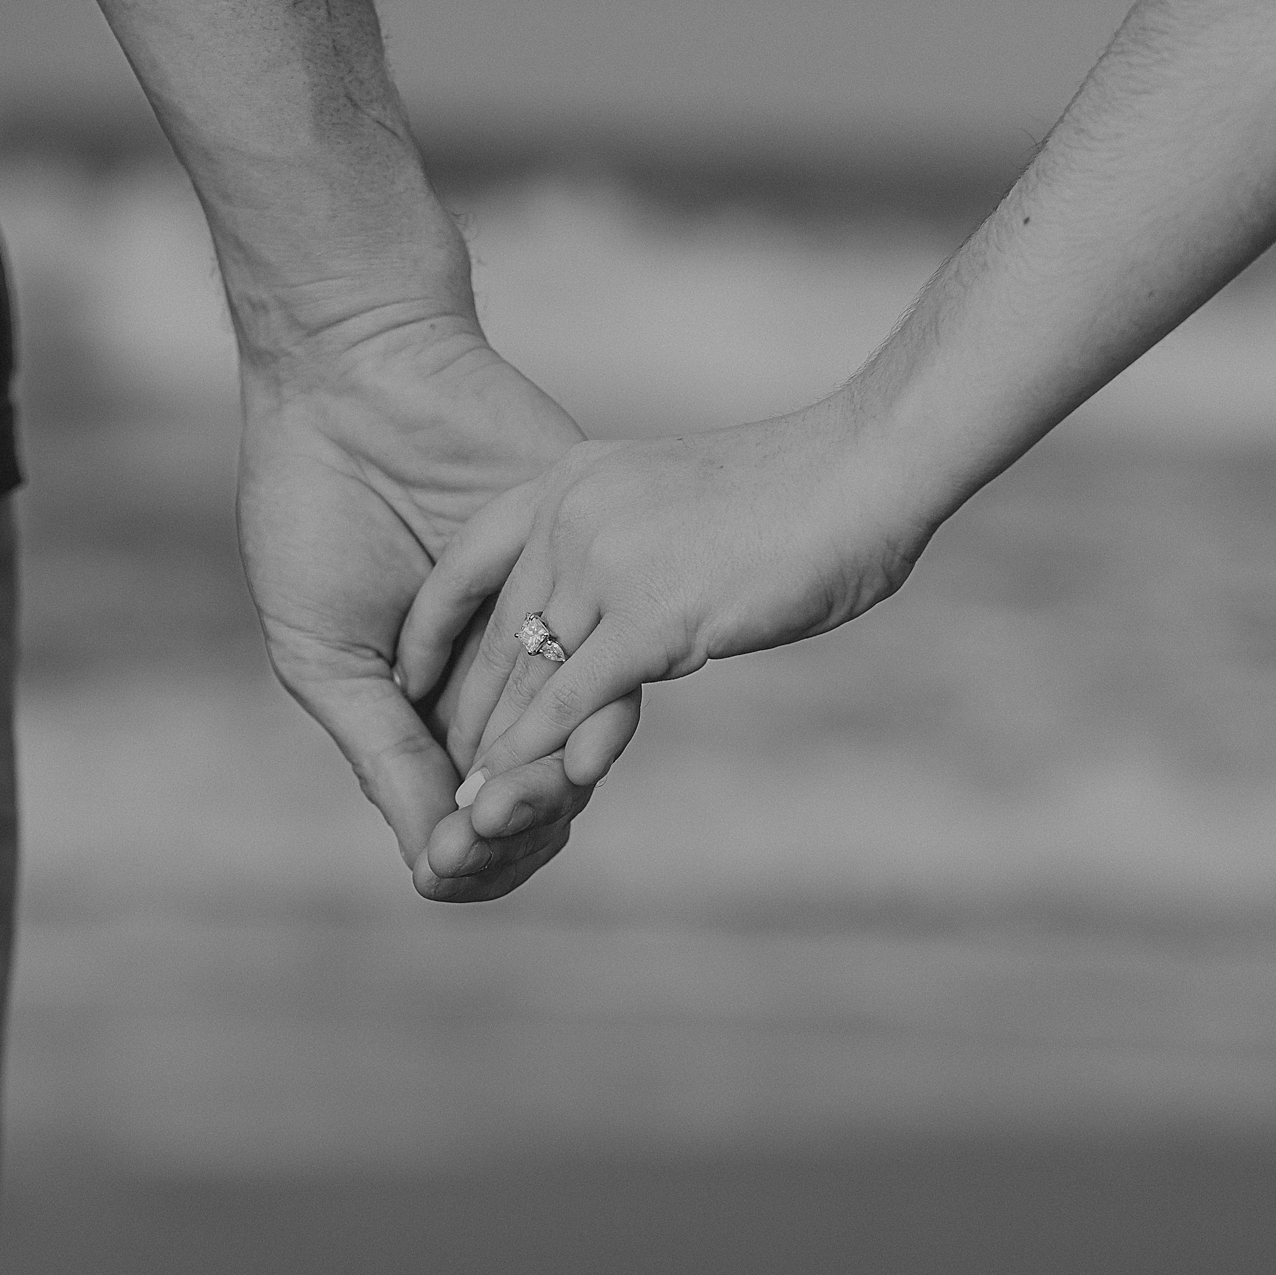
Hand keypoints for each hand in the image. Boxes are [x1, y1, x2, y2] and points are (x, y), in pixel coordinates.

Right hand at [237, 313, 634, 900]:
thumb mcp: (328, 656)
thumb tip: (436, 864)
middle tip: (482, 836)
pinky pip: (609, 664)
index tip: (446, 859)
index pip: (473, 812)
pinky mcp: (591, 576)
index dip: (469, 855)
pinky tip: (553, 748)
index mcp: (431, 709)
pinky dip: (581, 721)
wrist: (351, 384)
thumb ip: (385, 755)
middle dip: (513, 834)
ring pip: (577, 745)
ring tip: (509, 806)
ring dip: (547, 791)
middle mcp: (501, 680)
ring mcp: (551, 630)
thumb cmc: (314, 516)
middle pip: (537, 794)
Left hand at [395, 397, 939, 837]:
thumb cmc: (797, 492)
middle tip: (439, 773)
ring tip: (466, 805)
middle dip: (463, 713)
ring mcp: (604, 564)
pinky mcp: (648, 616)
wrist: (863, 468)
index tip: (413, 678)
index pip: (469, 562)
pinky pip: (571, 699)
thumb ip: (629, 550)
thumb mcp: (675, 503)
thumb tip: (618, 608)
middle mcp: (570, 517)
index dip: (435, 629)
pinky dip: (538, 754)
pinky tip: (515, 794)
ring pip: (526, 675)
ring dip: (494, 750)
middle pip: (494, 632)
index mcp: (570, 480)